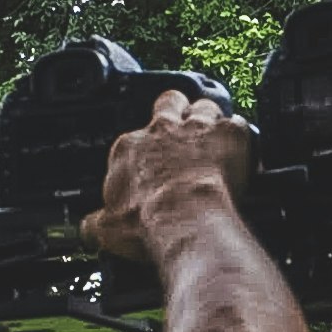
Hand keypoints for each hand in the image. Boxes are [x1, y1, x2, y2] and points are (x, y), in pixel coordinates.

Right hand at [83, 90, 253, 260]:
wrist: (183, 219)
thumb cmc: (147, 222)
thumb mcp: (107, 229)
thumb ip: (96, 222)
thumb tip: (89, 229)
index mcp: (129, 148)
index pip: (135, 137)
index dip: (146, 148)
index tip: (152, 166)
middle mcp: (162, 130)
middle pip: (169, 102)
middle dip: (176, 111)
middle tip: (183, 130)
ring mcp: (198, 128)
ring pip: (205, 106)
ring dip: (210, 120)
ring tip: (215, 140)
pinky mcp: (230, 134)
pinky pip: (239, 123)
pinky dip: (242, 137)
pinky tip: (243, 152)